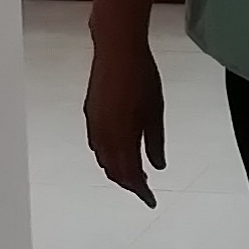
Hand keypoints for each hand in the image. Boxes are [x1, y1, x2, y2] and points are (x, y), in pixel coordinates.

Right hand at [85, 38, 167, 203]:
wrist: (118, 49)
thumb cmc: (140, 76)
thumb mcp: (155, 112)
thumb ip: (155, 143)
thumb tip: (158, 165)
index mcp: (122, 138)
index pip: (131, 175)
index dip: (141, 191)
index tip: (150, 200)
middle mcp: (104, 135)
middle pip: (114, 171)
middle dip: (129, 183)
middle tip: (143, 189)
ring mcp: (95, 124)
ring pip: (103, 158)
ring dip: (117, 170)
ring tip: (132, 173)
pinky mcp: (90, 112)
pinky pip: (97, 143)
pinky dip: (107, 154)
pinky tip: (115, 150)